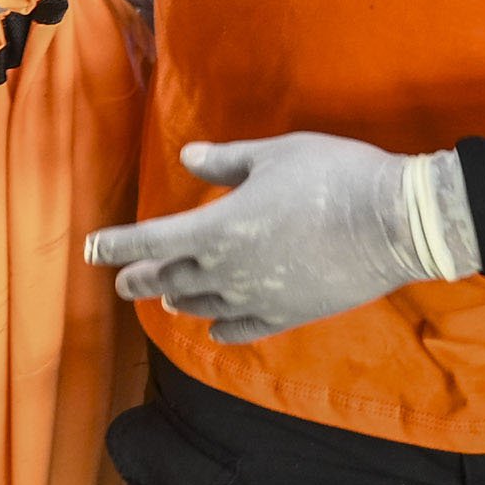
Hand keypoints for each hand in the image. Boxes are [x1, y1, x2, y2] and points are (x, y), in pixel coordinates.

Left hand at [87, 134, 477, 341]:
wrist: (393, 223)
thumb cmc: (332, 176)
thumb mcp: (274, 155)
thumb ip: (225, 162)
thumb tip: (189, 158)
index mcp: (215, 228)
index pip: (149, 239)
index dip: (115, 245)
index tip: (91, 249)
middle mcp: (227, 271)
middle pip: (170, 278)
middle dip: (141, 277)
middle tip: (122, 281)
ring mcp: (258, 298)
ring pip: (204, 306)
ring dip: (180, 300)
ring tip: (167, 300)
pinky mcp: (290, 314)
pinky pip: (245, 329)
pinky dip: (223, 329)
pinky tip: (217, 330)